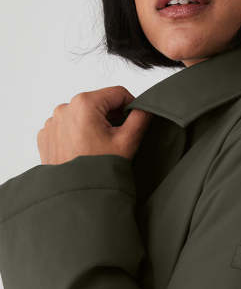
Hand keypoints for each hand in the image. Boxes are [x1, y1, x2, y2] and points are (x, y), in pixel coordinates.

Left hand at [37, 85, 151, 164]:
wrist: (75, 195)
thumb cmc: (98, 170)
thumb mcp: (128, 141)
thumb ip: (141, 117)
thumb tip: (145, 107)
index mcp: (85, 103)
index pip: (117, 93)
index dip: (131, 106)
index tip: (133, 122)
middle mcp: (65, 108)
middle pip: (99, 104)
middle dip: (110, 119)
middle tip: (115, 141)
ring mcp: (53, 122)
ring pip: (83, 116)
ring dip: (93, 126)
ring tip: (98, 148)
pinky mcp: (46, 135)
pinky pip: (67, 127)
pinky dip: (77, 135)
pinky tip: (84, 151)